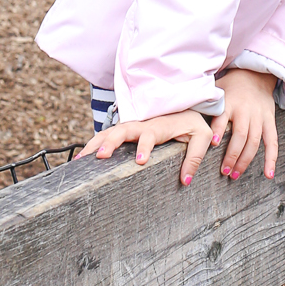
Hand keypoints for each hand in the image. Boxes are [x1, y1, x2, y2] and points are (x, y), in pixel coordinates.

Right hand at [76, 107, 215, 185]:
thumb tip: (185, 180)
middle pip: (123, 130)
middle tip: (100, 157)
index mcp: (161, 126)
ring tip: (81, 159)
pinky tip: (83, 157)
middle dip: (110, 142)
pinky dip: (95, 143)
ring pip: (111, 132)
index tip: (140, 161)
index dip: (144, 146)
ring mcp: (133, 126)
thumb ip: (195, 157)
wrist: (187, 105)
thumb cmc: (194, 122)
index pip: (149, 134)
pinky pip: (108, 135)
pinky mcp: (128, 130)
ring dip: (96, 143)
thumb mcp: (202, 136)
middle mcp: (144, 124)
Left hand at [214, 68, 278, 181]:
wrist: (255, 74)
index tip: (212, 143)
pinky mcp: (269, 121)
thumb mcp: (216, 89)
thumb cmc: (231, 86)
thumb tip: (182, 110)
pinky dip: (271, 159)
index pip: (223, 117)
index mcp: (230, 102)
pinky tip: (268, 174)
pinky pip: (272, 142)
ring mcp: (259, 117)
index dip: (218, 129)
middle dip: (232, 155)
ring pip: (254, 141)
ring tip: (234, 175)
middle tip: (224, 171)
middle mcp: (245, 110)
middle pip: (240, 135)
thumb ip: (205, 103)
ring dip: (245, 160)